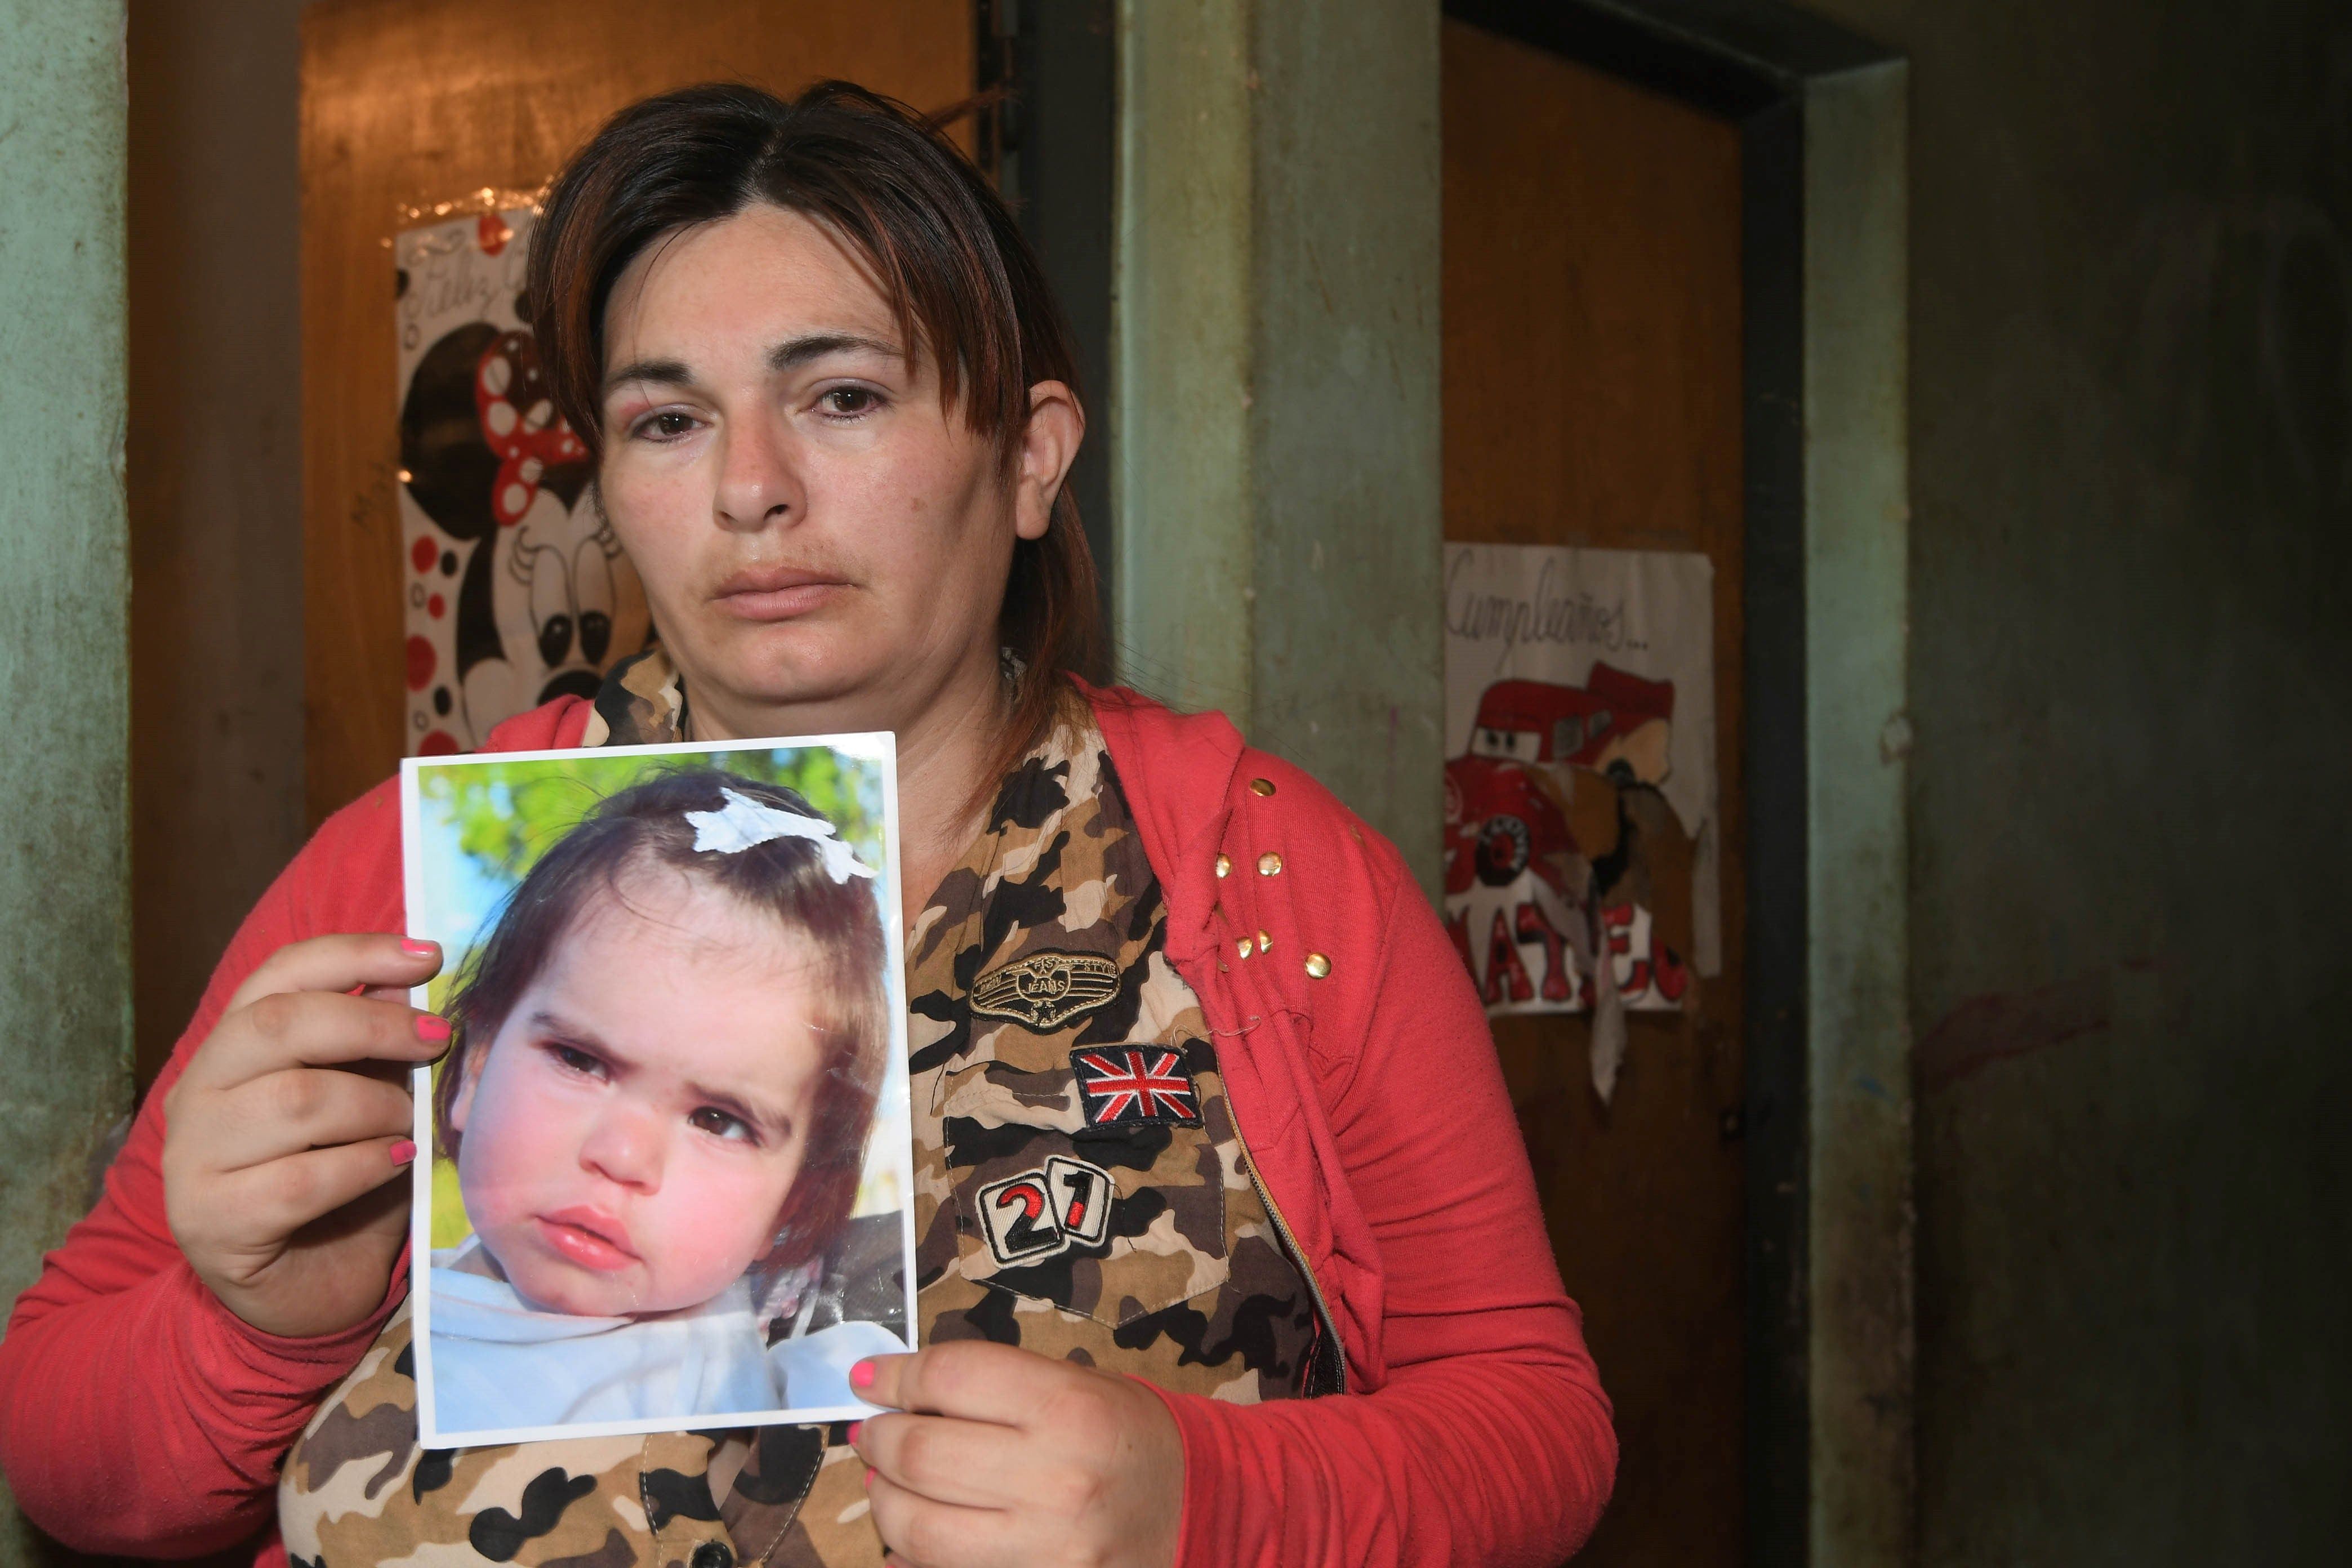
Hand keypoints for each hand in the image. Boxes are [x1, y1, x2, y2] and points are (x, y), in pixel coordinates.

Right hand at [161, 934, 447, 1337]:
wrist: (301, 1291)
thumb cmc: (339, 1183)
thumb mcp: (364, 1101)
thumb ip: (375, 1045)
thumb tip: (412, 980)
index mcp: (229, 1049)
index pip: (279, 976)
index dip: (353, 954)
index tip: (427, 955)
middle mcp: (196, 1095)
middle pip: (279, 1026)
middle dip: (373, 1025)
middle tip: (436, 1042)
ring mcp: (193, 1160)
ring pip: (294, 1103)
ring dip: (375, 1108)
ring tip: (408, 1126)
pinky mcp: (210, 1223)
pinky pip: (301, 1180)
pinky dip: (364, 1166)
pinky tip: (394, 1166)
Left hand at [849, 1341, 1183, 1567]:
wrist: (1203, 1513)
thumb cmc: (1133, 1439)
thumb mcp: (1081, 1387)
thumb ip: (996, 1386)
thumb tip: (900, 1394)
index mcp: (1070, 1408)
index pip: (950, 1377)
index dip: (897, 1375)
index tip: (872, 1377)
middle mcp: (1055, 1480)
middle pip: (920, 1454)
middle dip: (879, 1439)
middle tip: (874, 1431)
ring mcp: (1044, 1549)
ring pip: (915, 1527)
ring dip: (882, 1499)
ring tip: (885, 1482)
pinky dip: (908, 1555)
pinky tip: (909, 1536)